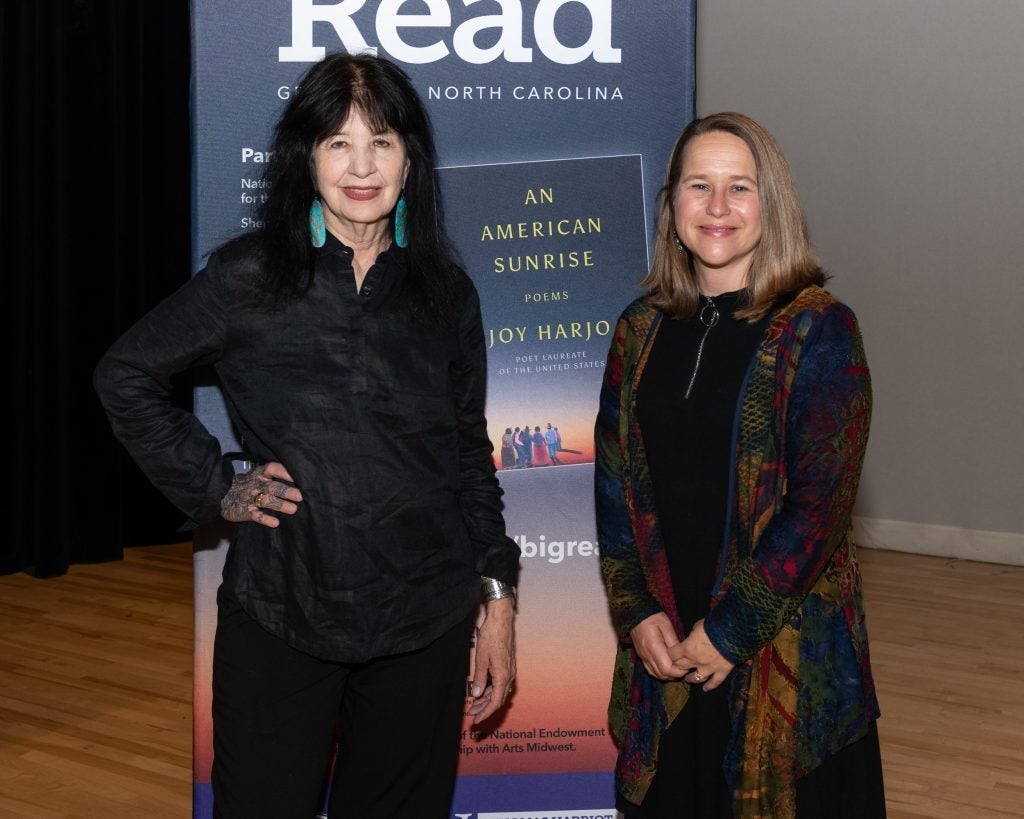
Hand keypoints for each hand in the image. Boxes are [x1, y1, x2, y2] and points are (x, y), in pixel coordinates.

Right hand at [219, 461, 302, 527]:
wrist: (223, 495)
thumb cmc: (249, 485)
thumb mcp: (259, 477)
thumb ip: (276, 477)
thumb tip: (301, 482)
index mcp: (260, 474)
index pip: (273, 469)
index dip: (284, 472)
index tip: (297, 477)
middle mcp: (256, 485)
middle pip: (272, 487)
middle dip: (286, 491)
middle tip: (299, 496)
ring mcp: (249, 498)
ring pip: (266, 501)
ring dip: (280, 505)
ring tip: (293, 509)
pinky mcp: (244, 512)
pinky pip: (256, 516)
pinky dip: (265, 519)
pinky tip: (275, 523)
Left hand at [466, 597, 515, 723]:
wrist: (501, 620)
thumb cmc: (491, 636)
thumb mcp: (481, 658)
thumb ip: (479, 678)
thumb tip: (476, 694)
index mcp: (503, 676)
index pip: (495, 702)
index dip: (485, 713)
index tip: (476, 720)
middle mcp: (509, 675)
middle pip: (497, 699)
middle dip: (484, 708)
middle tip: (471, 714)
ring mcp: (509, 670)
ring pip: (498, 691)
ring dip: (486, 699)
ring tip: (473, 704)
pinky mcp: (507, 666)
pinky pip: (499, 683)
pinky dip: (489, 689)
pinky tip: (480, 690)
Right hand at [629, 613, 686, 680]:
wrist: (636, 612)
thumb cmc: (652, 617)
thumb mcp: (666, 625)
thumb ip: (673, 641)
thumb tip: (681, 654)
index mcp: (654, 648)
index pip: (667, 669)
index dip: (678, 672)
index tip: (687, 667)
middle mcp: (647, 655)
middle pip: (662, 675)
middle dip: (674, 675)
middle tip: (684, 667)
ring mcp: (643, 657)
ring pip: (656, 674)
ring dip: (667, 675)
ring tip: (677, 667)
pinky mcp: (641, 656)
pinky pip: (650, 670)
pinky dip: (660, 672)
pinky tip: (667, 667)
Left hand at [668, 619, 734, 690]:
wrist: (733, 631)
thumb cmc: (713, 625)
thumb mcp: (698, 626)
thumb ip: (692, 635)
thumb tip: (691, 638)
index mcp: (688, 648)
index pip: (672, 655)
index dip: (671, 654)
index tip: (671, 653)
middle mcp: (696, 660)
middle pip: (681, 667)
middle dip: (677, 666)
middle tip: (677, 666)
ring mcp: (709, 668)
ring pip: (696, 678)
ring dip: (690, 678)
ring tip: (688, 679)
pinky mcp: (722, 671)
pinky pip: (715, 682)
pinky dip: (710, 686)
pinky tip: (705, 689)